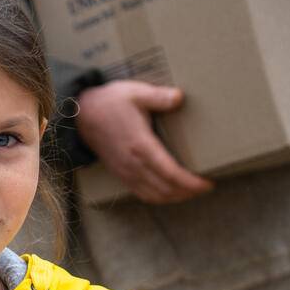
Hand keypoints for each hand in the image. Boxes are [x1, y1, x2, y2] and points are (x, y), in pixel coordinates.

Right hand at [75, 81, 212, 203]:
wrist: (82, 116)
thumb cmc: (110, 102)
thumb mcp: (135, 92)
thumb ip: (158, 96)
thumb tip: (179, 97)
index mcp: (141, 145)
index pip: (171, 173)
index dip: (191, 183)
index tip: (207, 183)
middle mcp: (133, 164)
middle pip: (166, 189)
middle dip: (188, 192)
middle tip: (205, 187)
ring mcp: (126, 172)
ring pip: (155, 195)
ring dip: (175, 197)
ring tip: (190, 192)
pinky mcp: (121, 174)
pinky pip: (143, 194)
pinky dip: (159, 197)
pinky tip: (169, 192)